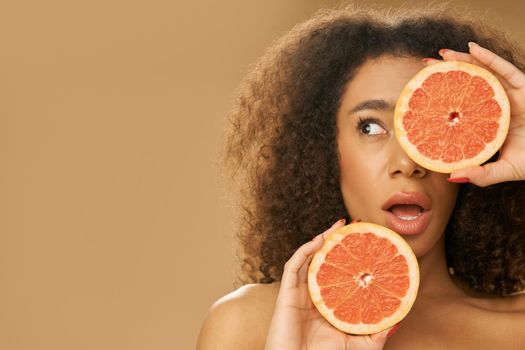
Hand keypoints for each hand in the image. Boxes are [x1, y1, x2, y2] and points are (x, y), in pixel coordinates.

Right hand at [264, 219, 397, 349]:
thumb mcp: (357, 346)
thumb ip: (376, 334)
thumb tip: (399, 320)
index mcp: (327, 303)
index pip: (339, 273)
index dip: (350, 256)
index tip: (366, 241)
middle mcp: (313, 294)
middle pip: (324, 260)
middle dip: (337, 241)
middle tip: (354, 225)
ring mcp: (298, 293)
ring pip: (308, 258)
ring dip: (322, 239)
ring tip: (338, 226)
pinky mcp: (286, 294)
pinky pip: (293, 266)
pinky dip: (305, 251)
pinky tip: (319, 240)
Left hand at [428, 42, 524, 186]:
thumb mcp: (503, 170)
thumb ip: (481, 174)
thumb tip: (451, 176)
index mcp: (488, 120)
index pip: (462, 104)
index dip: (443, 95)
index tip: (421, 91)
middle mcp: (497, 104)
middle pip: (469, 83)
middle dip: (447, 72)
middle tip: (425, 65)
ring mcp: (511, 94)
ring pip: (484, 72)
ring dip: (463, 60)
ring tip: (442, 54)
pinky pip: (506, 70)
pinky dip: (489, 58)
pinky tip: (472, 49)